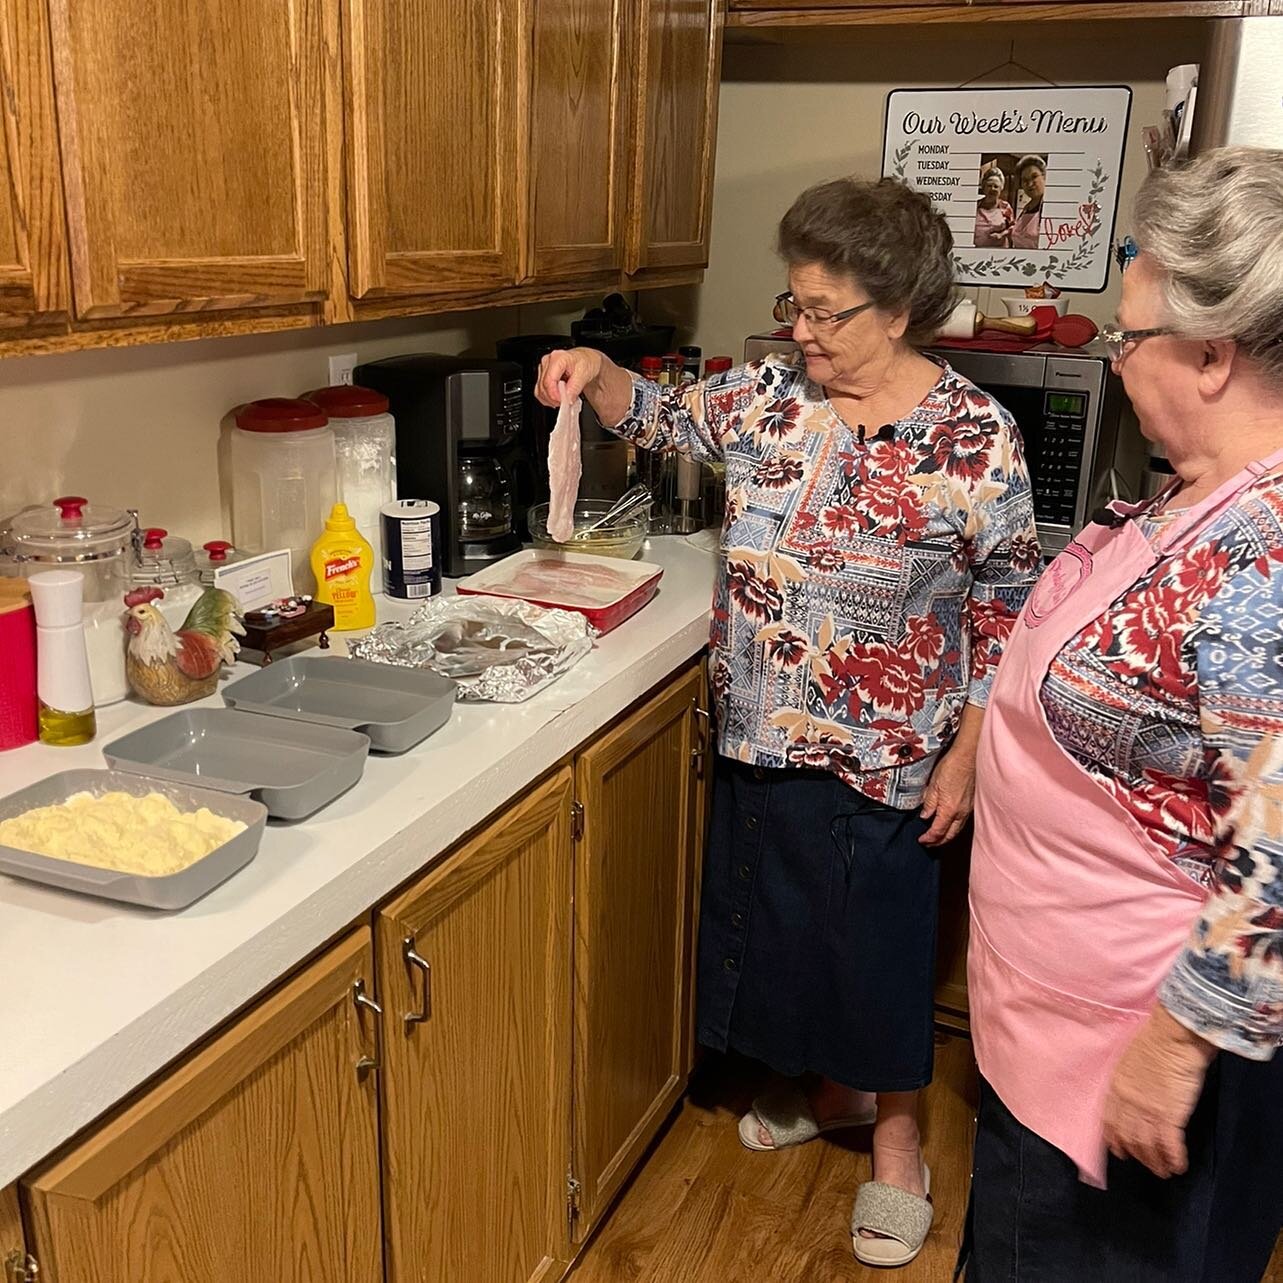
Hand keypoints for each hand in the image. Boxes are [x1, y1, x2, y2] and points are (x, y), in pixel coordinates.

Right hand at [536, 347, 603, 407]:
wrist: (585, 361)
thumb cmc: (585, 363)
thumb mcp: (585, 374)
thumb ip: (575, 387)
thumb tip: (567, 399)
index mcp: (557, 358)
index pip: (548, 381)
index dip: (554, 395)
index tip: (564, 402)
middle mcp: (547, 362)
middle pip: (543, 387)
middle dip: (554, 399)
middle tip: (567, 402)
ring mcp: (543, 369)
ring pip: (540, 391)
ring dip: (551, 400)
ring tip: (564, 399)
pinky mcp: (542, 376)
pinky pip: (540, 392)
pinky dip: (548, 399)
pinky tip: (558, 398)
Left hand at [918, 744, 974, 845]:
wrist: (969, 757)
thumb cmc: (952, 767)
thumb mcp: (934, 785)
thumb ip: (930, 803)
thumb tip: (926, 816)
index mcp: (949, 810)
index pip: (938, 832)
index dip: (929, 839)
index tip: (922, 840)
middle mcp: (961, 813)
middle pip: (950, 835)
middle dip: (938, 842)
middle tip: (929, 843)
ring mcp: (969, 809)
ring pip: (958, 829)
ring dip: (947, 836)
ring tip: (938, 836)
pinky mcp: (973, 803)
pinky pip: (963, 821)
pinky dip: (955, 827)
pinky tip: (950, 823)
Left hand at [1102, 1006, 1216, 1178]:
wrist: (1174, 1037)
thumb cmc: (1157, 1041)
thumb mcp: (1131, 1060)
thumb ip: (1130, 1080)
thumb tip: (1137, 1092)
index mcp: (1117, 1085)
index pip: (1110, 1120)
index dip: (1114, 1138)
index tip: (1118, 1151)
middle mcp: (1128, 1101)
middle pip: (1128, 1137)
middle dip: (1137, 1155)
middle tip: (1147, 1165)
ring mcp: (1147, 1110)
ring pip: (1147, 1145)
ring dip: (1156, 1161)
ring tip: (1164, 1170)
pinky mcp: (1169, 1115)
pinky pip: (1169, 1145)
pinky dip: (1174, 1158)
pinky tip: (1179, 1165)